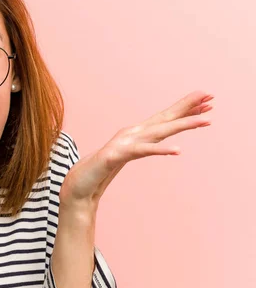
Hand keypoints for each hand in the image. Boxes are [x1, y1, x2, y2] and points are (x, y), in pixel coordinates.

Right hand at [60, 90, 213, 211]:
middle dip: (188, 108)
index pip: (163, 120)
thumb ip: (139, 148)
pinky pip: (141, 152)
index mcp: (133, 136)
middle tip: (211, 97)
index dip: (184, 110)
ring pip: (158, 132)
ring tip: (206, 121)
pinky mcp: (115, 157)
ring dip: (182, 125)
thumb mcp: (124, 158)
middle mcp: (129, 135)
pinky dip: (159, 150)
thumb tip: (153, 142)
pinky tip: (177, 151)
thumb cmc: (97, 175)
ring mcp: (122, 145)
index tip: (206, 101)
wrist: (76, 190)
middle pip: (164, 119)